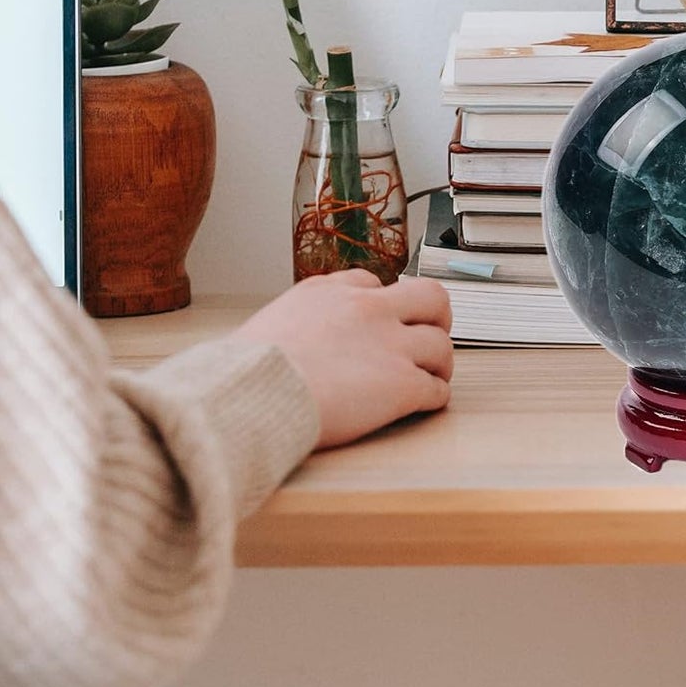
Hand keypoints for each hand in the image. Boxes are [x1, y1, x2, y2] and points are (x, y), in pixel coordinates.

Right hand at [236, 271, 453, 448]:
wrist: (250, 395)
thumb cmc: (244, 372)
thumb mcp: (270, 323)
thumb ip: (301, 321)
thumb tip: (301, 340)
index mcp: (330, 292)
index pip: (373, 283)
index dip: (382, 303)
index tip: (381, 319)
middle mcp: (368, 310)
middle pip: (430, 297)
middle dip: (436, 317)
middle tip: (432, 334)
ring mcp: (390, 345)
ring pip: (441, 345)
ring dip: (439, 363)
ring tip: (431, 376)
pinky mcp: (402, 384)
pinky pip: (436, 388)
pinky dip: (434, 396)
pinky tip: (424, 403)